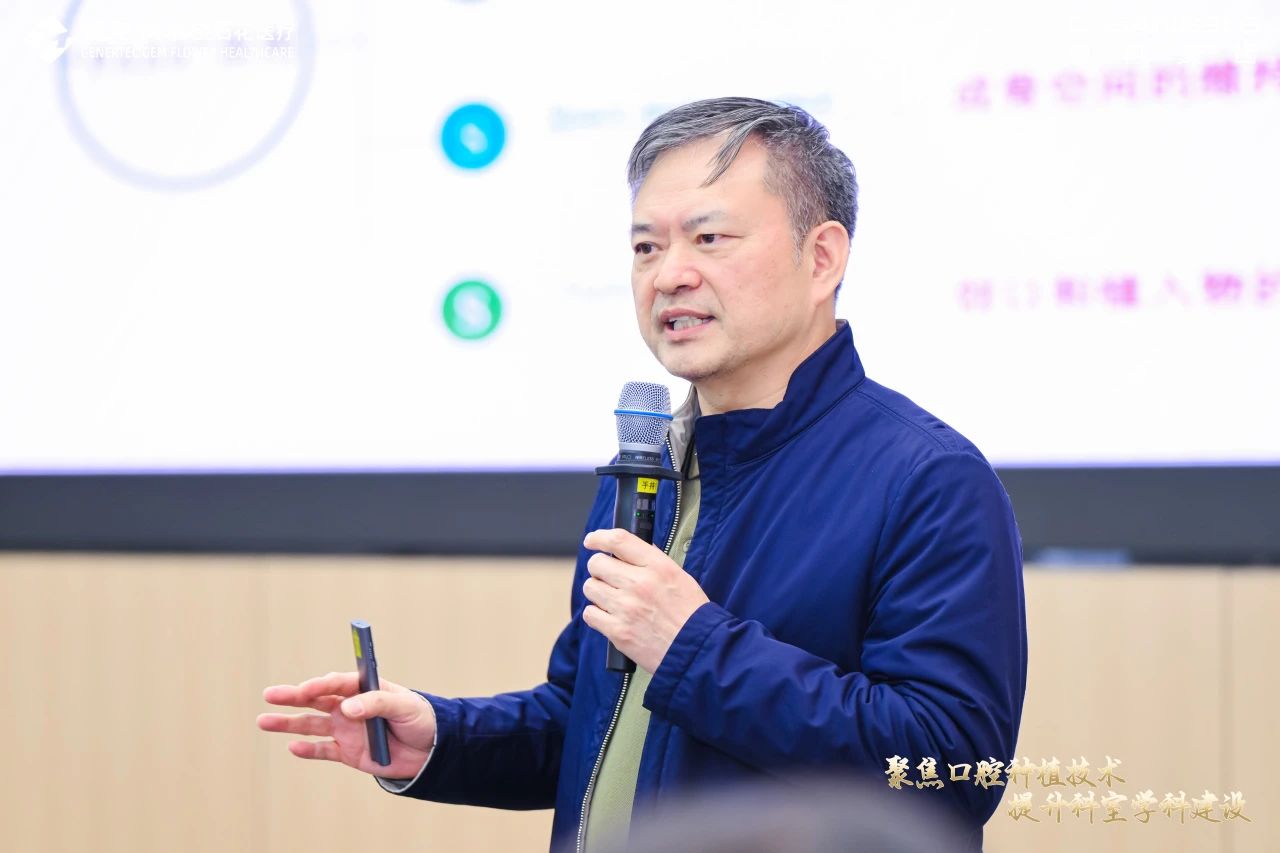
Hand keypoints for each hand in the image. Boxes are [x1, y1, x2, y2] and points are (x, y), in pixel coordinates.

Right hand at [257, 671, 434, 777]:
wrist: (430, 751)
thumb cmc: (420, 719)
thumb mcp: (404, 706)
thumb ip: (377, 704)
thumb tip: (346, 708)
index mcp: (364, 688)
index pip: (338, 682)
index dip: (320, 684)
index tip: (305, 689)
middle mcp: (350, 706)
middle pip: (317, 699)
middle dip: (294, 696)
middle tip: (271, 694)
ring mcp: (347, 729)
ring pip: (312, 725)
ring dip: (289, 723)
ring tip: (264, 720)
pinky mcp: (348, 752)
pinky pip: (323, 750)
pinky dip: (308, 750)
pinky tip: (293, 746)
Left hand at [581, 527, 709, 672]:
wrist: (698, 651)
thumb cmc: (691, 614)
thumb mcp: (680, 577)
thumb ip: (654, 562)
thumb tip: (631, 550)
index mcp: (657, 566)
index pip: (619, 540)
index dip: (599, 537)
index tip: (592, 541)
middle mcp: (639, 583)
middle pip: (598, 563)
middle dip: (599, 568)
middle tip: (607, 576)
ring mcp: (626, 608)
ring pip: (591, 587)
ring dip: (598, 591)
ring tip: (612, 599)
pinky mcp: (618, 631)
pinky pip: (590, 614)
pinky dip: (597, 615)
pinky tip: (610, 617)